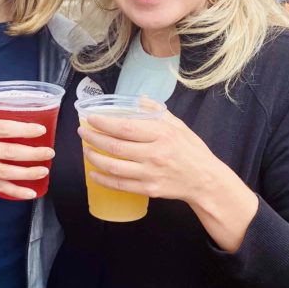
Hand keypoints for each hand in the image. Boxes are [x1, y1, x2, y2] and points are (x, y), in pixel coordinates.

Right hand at [0, 118, 53, 199]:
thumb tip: (19, 130)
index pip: (2, 128)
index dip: (24, 130)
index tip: (41, 131)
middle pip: (6, 152)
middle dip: (32, 154)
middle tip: (49, 153)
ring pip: (3, 172)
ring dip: (27, 173)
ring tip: (44, 170)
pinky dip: (15, 191)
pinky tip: (30, 192)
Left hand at [79, 108, 217, 203]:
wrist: (206, 180)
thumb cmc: (192, 151)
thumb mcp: (179, 126)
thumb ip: (157, 111)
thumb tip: (138, 98)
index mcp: (162, 134)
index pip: (125, 127)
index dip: (104, 123)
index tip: (91, 118)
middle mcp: (154, 154)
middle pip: (115, 146)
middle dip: (93, 138)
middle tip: (83, 132)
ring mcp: (150, 173)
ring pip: (114, 167)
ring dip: (95, 158)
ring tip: (86, 150)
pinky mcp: (149, 189)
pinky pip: (120, 185)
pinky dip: (103, 180)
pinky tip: (94, 173)